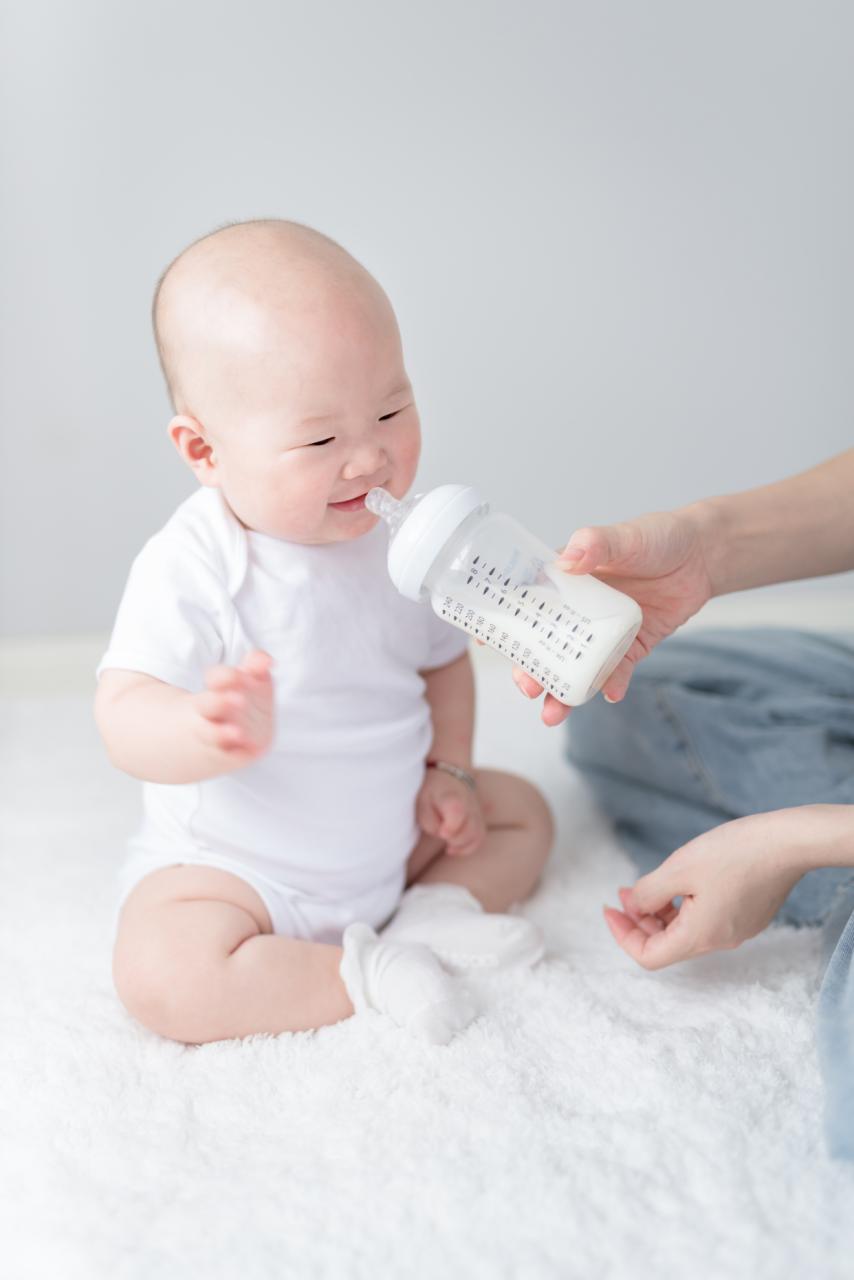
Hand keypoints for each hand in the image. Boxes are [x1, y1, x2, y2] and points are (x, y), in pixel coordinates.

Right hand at [192, 650, 274, 766]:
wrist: (221, 743)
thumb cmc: (239, 703)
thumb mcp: (246, 681)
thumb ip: (255, 666)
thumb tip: (267, 660)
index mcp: (216, 690)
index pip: (215, 678)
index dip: (223, 677)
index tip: (236, 675)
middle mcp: (211, 712)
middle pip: (208, 705)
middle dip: (219, 702)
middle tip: (238, 700)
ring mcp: (216, 736)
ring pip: (213, 734)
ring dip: (224, 733)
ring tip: (237, 733)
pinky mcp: (227, 757)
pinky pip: (228, 757)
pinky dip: (236, 755)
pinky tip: (247, 752)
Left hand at [416, 767, 485, 856]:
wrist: (449, 775)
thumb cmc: (433, 790)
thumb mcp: (422, 801)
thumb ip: (429, 820)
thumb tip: (441, 834)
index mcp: (453, 797)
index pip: (458, 813)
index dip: (450, 828)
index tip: (442, 833)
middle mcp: (469, 805)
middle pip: (470, 829)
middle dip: (455, 839)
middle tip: (443, 835)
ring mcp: (477, 812)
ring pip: (477, 835)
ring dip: (462, 845)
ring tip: (448, 846)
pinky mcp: (479, 819)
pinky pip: (480, 837)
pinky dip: (468, 847)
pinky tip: (454, 847)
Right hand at [513, 508, 714, 725]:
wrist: (702, 556)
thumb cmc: (657, 538)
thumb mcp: (625, 535)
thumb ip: (596, 543)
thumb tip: (569, 559)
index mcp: (566, 580)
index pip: (527, 603)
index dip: (505, 624)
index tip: (484, 644)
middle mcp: (579, 610)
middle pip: (547, 645)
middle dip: (533, 670)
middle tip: (527, 687)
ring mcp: (603, 632)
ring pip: (577, 666)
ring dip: (564, 691)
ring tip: (553, 714)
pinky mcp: (632, 646)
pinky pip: (618, 670)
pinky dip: (614, 683)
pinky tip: (611, 695)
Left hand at [602, 810, 807, 969]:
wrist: (787, 843)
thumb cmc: (733, 853)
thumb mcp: (678, 870)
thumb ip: (648, 893)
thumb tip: (633, 908)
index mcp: (699, 936)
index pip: (649, 956)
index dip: (623, 935)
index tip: (610, 909)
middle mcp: (719, 941)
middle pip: (667, 944)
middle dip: (640, 920)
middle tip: (624, 892)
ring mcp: (737, 930)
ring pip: (687, 931)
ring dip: (661, 912)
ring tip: (649, 884)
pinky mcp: (748, 916)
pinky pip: (707, 920)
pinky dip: (684, 907)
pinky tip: (681, 881)